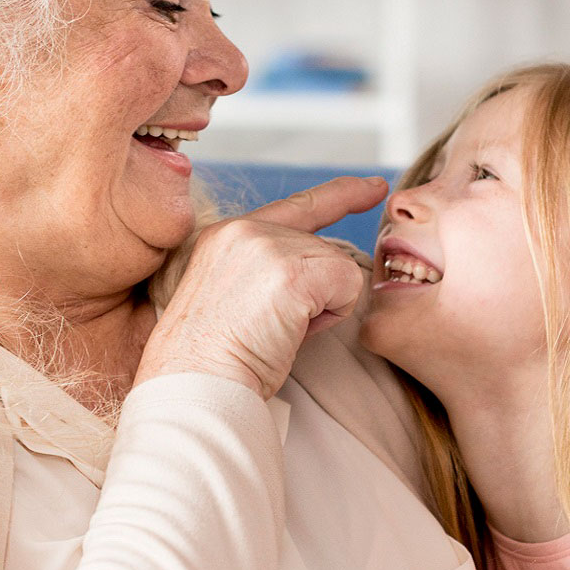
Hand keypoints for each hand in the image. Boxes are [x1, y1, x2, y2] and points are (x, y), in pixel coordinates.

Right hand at [138, 176, 385, 398]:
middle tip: (271, 327)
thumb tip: (327, 274)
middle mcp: (244, 230)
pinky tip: (291, 331)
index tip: (372, 187)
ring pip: (337, 267)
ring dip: (320, 308)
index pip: (297, 207)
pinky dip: (331, 316)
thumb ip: (272, 270)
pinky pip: (348, 286)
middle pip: (322, 249)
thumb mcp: (236, 296)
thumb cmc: (215, 358)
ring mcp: (267, 246)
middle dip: (314, 293)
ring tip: (274, 331)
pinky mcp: (291, 271)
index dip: (340, 195)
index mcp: (226, 235)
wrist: (197, 382)